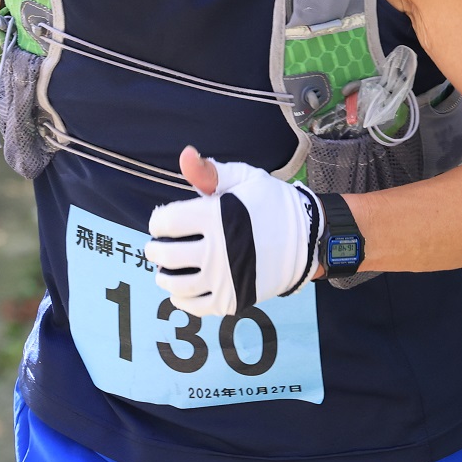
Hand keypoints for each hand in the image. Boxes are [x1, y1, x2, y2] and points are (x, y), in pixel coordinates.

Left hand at [145, 146, 317, 318]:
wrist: (307, 238)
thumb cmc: (271, 204)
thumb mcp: (244, 179)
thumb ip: (210, 172)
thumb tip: (185, 155)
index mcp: (217, 216)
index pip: (167, 221)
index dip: (158, 221)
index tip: (161, 222)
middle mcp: (218, 250)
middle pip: (167, 254)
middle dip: (155, 248)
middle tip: (156, 246)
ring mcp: (225, 278)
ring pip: (177, 283)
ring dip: (164, 275)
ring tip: (164, 268)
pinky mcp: (233, 299)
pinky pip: (195, 305)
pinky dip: (181, 299)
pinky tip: (181, 289)